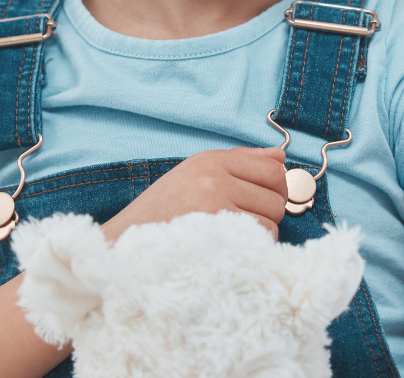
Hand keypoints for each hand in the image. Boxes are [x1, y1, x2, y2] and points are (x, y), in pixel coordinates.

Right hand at [99, 146, 288, 240]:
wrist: (123, 246)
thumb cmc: (161, 213)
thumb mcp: (194, 175)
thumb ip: (241, 162)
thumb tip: (281, 156)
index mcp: (209, 161)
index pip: (272, 168)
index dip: (275, 186)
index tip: (263, 197)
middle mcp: (213, 179)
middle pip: (277, 195)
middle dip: (267, 210)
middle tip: (243, 219)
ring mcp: (215, 208)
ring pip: (271, 221)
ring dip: (258, 232)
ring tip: (230, 235)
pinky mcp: (216, 237)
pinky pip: (258, 241)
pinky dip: (250, 248)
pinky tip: (229, 247)